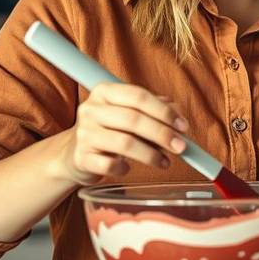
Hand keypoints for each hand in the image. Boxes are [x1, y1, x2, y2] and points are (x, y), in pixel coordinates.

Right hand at [60, 83, 188, 184]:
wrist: (75, 154)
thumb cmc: (110, 130)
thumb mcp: (129, 114)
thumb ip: (154, 111)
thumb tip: (179, 119)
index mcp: (104, 91)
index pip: (139, 96)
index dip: (164, 111)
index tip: (183, 126)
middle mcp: (91, 109)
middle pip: (134, 119)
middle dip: (162, 134)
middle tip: (181, 147)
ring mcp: (84, 134)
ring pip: (124, 143)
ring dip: (151, 154)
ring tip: (165, 162)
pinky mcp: (81, 158)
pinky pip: (109, 165)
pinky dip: (124, 168)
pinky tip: (129, 168)